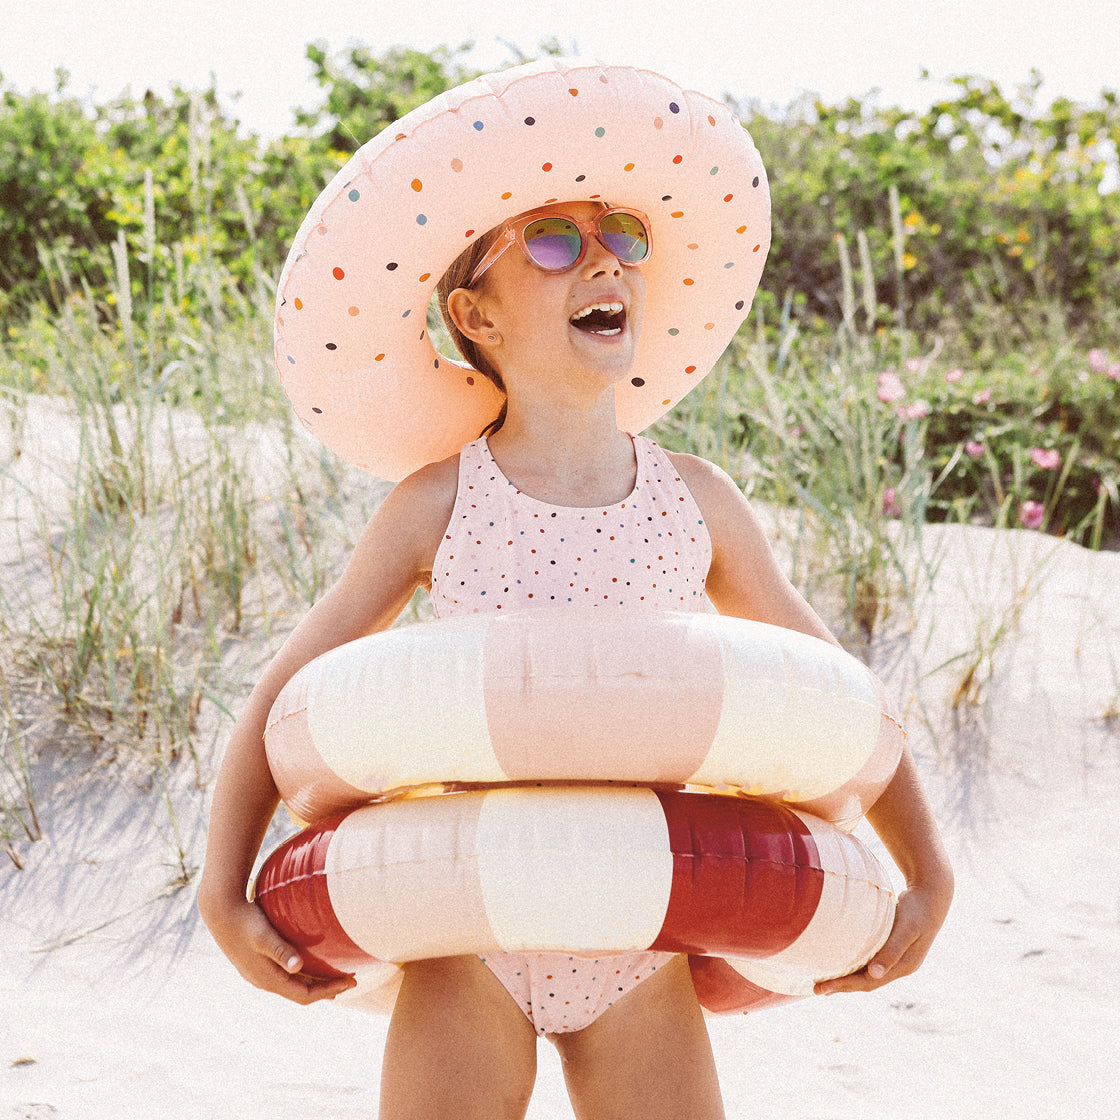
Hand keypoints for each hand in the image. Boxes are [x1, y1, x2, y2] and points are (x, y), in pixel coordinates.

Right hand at [200, 894, 357, 1004]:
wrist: (220, 910)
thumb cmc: (244, 920)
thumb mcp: (264, 935)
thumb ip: (280, 950)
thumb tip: (298, 967)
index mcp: (267, 979)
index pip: (304, 995)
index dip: (328, 991)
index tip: (350, 982)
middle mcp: (263, 981)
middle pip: (300, 993)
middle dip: (326, 989)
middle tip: (350, 980)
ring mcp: (259, 973)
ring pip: (293, 986)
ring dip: (316, 983)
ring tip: (336, 977)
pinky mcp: (258, 963)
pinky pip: (286, 976)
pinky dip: (304, 975)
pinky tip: (312, 965)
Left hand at [814, 880, 951, 995]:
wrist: (932, 894)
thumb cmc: (917, 909)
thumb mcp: (906, 928)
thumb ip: (891, 950)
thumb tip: (874, 974)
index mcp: (904, 966)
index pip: (869, 982)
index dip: (845, 986)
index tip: (822, 987)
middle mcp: (900, 967)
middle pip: (867, 983)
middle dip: (842, 986)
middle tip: (815, 989)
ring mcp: (897, 959)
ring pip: (868, 975)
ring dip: (847, 979)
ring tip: (824, 982)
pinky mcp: (892, 948)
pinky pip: (869, 963)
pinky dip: (855, 966)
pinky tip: (842, 963)